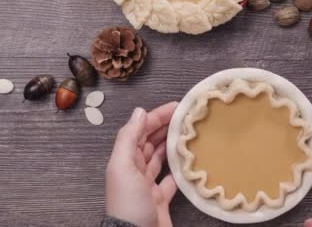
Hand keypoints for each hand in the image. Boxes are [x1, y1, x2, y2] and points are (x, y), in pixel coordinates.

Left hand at [105, 102, 177, 226]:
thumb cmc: (128, 204)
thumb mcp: (123, 166)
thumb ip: (128, 138)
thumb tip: (139, 111)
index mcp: (125, 160)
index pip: (141, 130)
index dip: (157, 116)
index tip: (176, 106)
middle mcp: (135, 170)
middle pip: (150, 141)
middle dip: (166, 126)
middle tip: (186, 116)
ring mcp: (148, 185)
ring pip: (160, 158)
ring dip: (171, 144)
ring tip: (188, 133)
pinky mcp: (160, 199)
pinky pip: (170, 180)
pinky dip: (178, 170)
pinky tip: (188, 162)